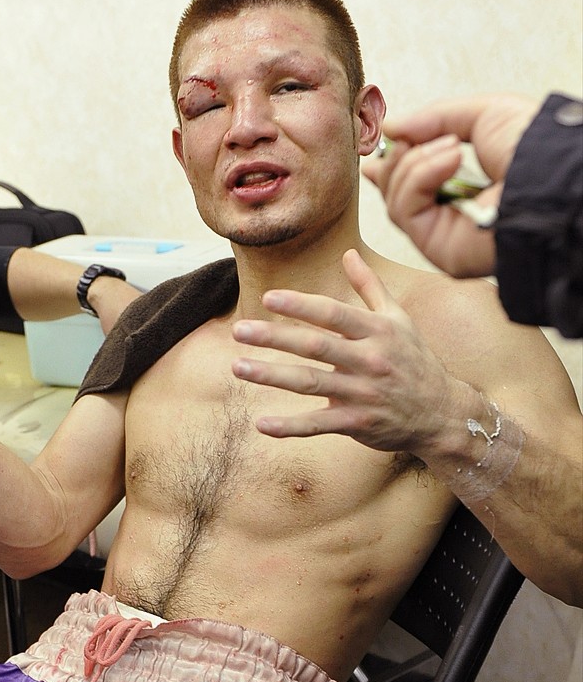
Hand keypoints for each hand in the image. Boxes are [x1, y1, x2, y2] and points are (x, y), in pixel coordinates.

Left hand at [231, 249, 451, 451]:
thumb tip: (348, 254)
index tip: (269, 297)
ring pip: (311, 383)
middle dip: (275, 337)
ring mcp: (364, 393)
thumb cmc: (415, 361)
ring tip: (239, 367)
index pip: (334, 314)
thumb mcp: (400, 320)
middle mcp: (371, 360)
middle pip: (316, 346)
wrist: (443, 413)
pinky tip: (262, 425)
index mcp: (378, 331)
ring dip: (272, 376)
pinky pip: (319, 425)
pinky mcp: (358, 423)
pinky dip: (290, 427)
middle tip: (239, 330)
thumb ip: (370, 288)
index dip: (301, 305)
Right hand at [362, 94, 538, 276]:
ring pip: (396, 200)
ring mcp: (443, 236)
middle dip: (398, 160)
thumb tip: (392, 128)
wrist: (550, 175)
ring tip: (452, 148)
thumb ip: (434, 118)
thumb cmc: (532, 147)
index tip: (382, 145)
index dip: (392, 166)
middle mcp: (451, 217)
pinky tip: (450, 162)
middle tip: (415, 139)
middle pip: (395, 193)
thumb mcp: (482, 114)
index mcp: (463, 190)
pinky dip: (419, 177)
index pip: (412, 185)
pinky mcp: (439, 250)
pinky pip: (404, 211)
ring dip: (415, 163)